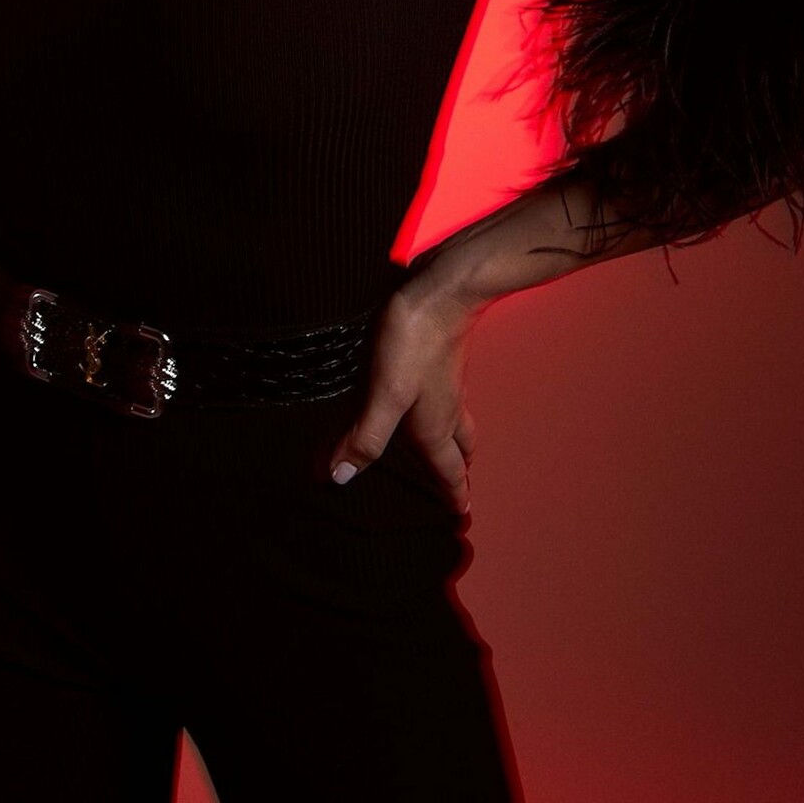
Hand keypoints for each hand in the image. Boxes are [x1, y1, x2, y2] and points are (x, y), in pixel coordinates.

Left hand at [327, 274, 484, 514]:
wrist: (444, 288)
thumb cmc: (416, 341)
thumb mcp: (386, 393)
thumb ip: (366, 435)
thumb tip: (342, 477)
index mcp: (435, 426)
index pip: (447, 470)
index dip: (452, 494)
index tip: (461, 516)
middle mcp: (446, 407)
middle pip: (458, 448)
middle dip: (457, 471)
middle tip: (458, 488)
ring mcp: (446, 381)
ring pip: (458, 421)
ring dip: (456, 442)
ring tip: (453, 450)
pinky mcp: (439, 357)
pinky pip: (448, 396)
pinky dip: (445, 412)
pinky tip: (432, 399)